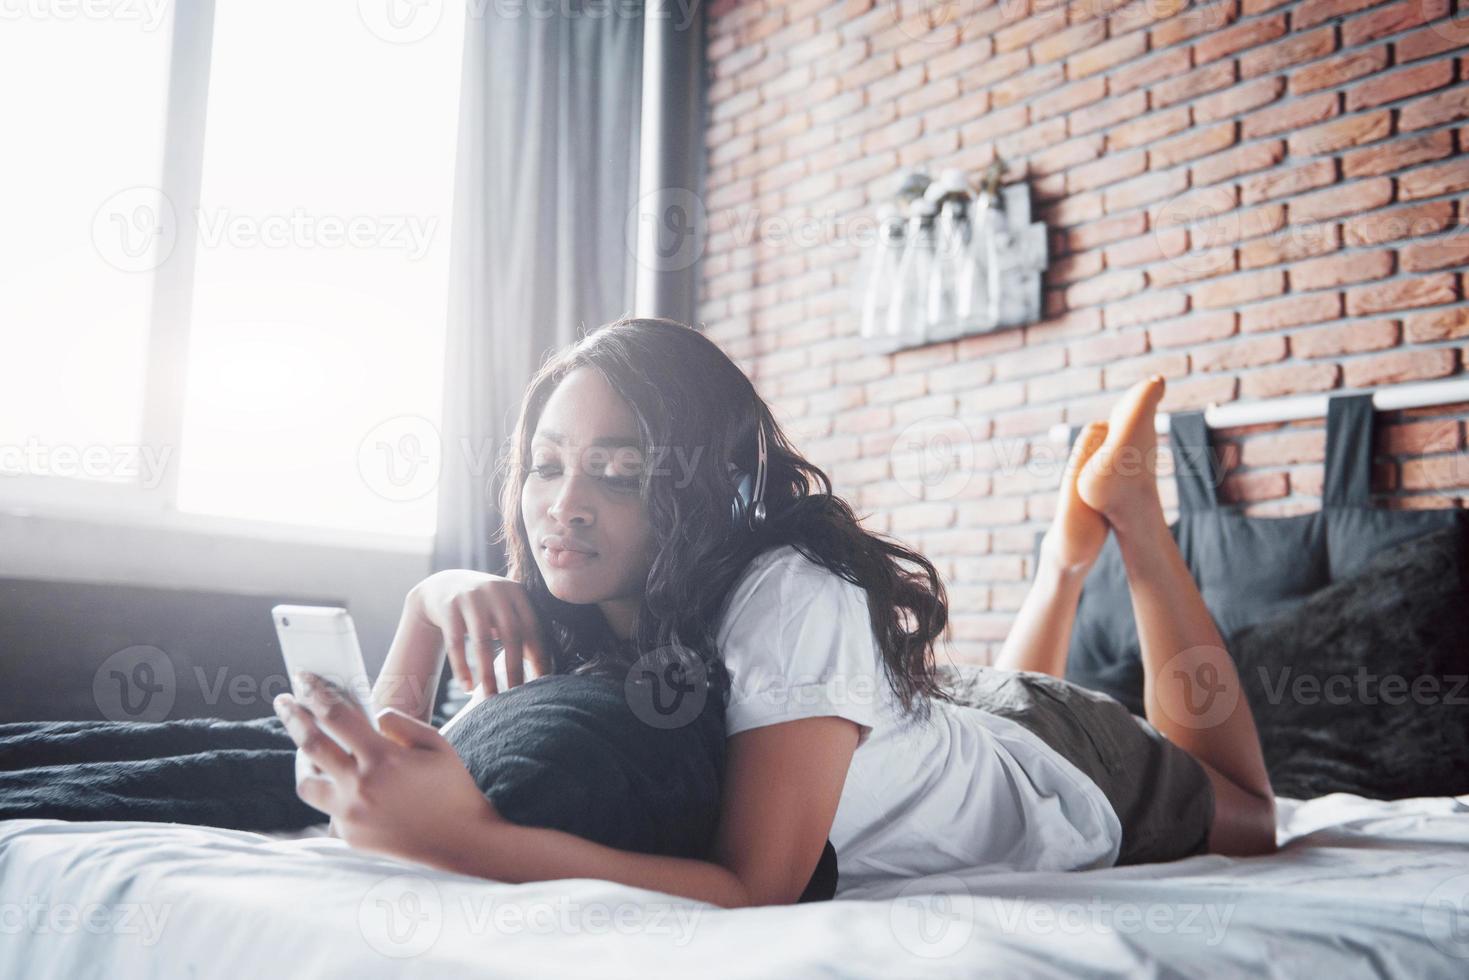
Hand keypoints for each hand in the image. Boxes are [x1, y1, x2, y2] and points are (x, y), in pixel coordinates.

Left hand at [275, 672, 503, 867]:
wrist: (461, 844)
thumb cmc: (452, 788)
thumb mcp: (436, 744)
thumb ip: (400, 723)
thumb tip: (372, 716)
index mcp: (383, 759)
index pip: (336, 716)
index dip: (316, 693)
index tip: (303, 678)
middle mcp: (360, 787)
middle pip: (310, 745)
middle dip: (292, 717)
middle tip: (282, 702)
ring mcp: (350, 816)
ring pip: (307, 783)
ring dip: (304, 762)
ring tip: (309, 750)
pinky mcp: (349, 837)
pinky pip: (327, 809)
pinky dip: (332, 793)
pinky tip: (344, 785)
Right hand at [407, 570, 549, 696]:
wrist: (444, 585)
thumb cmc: (485, 606)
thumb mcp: (506, 607)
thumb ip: (524, 628)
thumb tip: (546, 669)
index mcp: (517, 592)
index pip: (533, 628)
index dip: (540, 657)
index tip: (543, 684)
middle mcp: (496, 591)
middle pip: (511, 634)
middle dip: (516, 669)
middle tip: (518, 698)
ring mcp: (471, 597)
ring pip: (482, 641)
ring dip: (487, 674)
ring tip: (491, 699)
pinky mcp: (448, 607)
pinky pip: (455, 642)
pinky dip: (462, 667)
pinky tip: (467, 688)